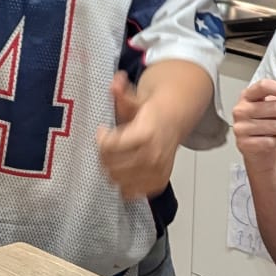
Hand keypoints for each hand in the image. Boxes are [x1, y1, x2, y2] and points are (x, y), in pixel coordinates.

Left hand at [96, 73, 178, 199]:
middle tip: (104, 146)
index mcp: (146, 133)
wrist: (174, 120)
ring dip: (111, 170)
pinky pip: (133, 192)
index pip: (112, 146)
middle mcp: (153, 155)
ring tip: (112, 158)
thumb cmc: (151, 112)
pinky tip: (122, 172)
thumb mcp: (135, 99)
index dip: (101, 140)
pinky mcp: (159, 182)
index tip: (101, 131)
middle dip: (103, 156)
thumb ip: (122, 93)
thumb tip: (116, 82)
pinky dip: (124, 185)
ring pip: (120, 181)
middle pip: (113, 166)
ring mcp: (157, 171)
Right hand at [233, 78, 275, 166]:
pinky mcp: (244, 144)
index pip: (264, 86)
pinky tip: (270, 140)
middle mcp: (241, 110)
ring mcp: (241, 127)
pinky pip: (272, 142)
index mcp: (247, 96)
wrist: (254, 148)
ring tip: (274, 130)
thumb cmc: (264, 124)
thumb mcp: (271, 106)